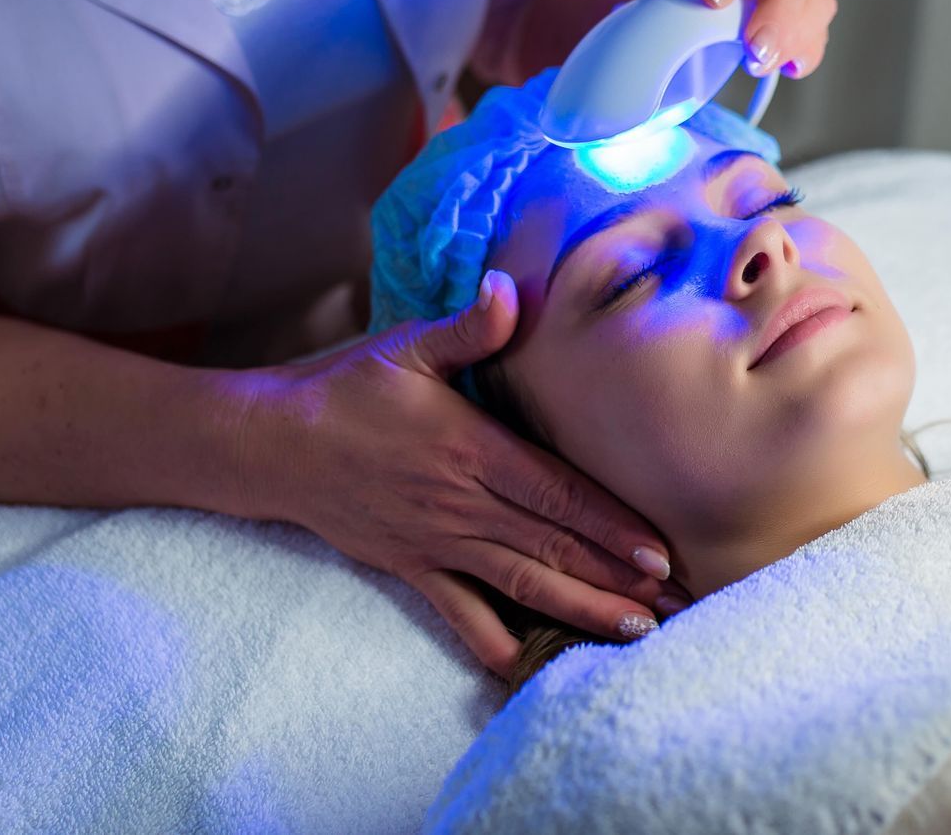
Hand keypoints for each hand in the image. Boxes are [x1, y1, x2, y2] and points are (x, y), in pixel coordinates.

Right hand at [234, 272, 681, 675]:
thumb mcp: (408, 345)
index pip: (555, 494)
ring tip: (634, 630)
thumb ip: (469, 327)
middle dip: (616, 577)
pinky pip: (457, 613)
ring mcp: (435, 541)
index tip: (657, 552)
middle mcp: (460, 503)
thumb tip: (510, 288)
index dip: (609, 525)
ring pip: (520, 584)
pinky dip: (492, 641)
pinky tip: (527, 663)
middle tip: (676, 602)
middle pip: (552, 547)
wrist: (274, 444)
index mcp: (472, 450)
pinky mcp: (410, 567)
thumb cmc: (349, 388)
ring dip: (580, 609)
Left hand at [644, 0, 838, 79]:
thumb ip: (675, 0)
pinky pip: (818, 33)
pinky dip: (804, 53)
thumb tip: (684, 40)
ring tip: (759, 65)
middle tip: (754, 47)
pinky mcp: (809, 11)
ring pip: (817, 2)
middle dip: (776, 12)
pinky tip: (785, 69)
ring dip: (793, 39)